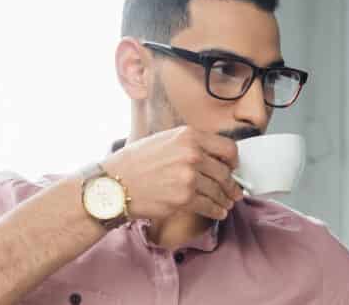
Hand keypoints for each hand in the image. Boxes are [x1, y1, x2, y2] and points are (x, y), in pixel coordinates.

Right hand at [100, 126, 243, 221]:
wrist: (114, 185)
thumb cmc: (135, 163)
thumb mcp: (163, 140)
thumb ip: (188, 145)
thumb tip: (211, 157)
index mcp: (188, 136)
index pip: (227, 148)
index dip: (233, 161)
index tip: (233, 168)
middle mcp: (192, 154)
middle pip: (224, 172)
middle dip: (231, 185)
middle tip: (234, 191)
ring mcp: (189, 177)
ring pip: (218, 191)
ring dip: (225, 200)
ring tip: (227, 203)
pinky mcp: (184, 198)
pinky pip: (209, 206)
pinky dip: (216, 211)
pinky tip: (218, 212)